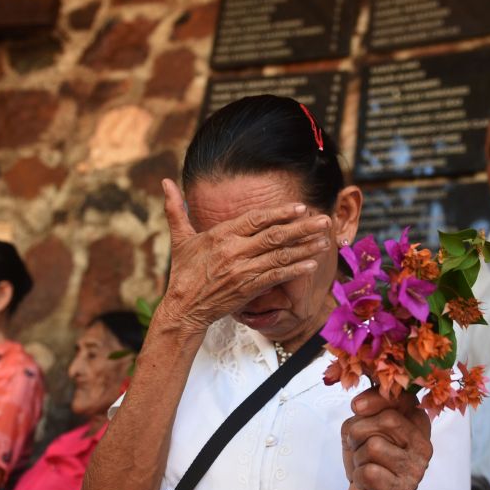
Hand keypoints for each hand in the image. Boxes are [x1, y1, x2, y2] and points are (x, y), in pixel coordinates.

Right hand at [157, 178, 331, 333]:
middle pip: (274, 235)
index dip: (279, 212)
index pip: (255, 218)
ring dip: (305, 247)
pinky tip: (312, 264)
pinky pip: (276, 276)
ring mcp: (242, 270)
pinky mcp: (248, 288)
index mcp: (220, 234)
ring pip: (279, 255)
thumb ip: (175, 208)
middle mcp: (233, 250)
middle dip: (302, 227)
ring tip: (325, 240)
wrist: (183, 308)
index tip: (299, 206)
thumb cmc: (184, 272)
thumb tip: (164, 182)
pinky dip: (295, 270)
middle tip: (324, 220)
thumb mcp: (180, 239)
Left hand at [341, 388, 432, 489]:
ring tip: (364, 465)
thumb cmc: (367, 458)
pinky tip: (366, 482)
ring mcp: (416, 470)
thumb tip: (359, 405)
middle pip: (386, 420)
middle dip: (360, 432)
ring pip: (374, 446)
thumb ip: (365, 410)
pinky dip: (358, 476)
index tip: (356, 407)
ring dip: (358, 456)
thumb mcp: (363, 426)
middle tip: (358, 446)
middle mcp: (423, 445)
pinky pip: (369, 472)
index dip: (376, 398)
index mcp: (418, 424)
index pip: (404, 398)